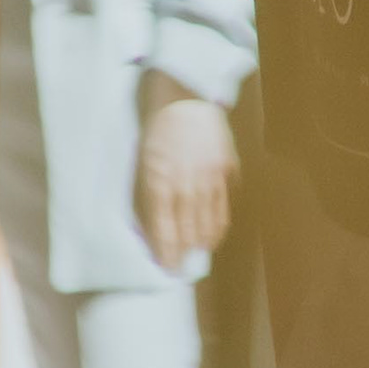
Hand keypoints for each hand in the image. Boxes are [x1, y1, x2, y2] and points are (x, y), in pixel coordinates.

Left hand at [133, 86, 236, 265]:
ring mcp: (210, 177)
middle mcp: (187, 184)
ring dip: (203, 243)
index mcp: (159, 182)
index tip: (167, 270)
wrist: (183, 97)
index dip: (167, 255)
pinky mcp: (227, 169)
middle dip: (184, 254)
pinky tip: (213, 232)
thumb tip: (148, 229)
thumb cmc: (155, 131)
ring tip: (197, 253)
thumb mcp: (141, 163)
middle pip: (189, 232)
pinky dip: (219, 224)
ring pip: (210, 223)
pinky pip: (225, 205)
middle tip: (181, 268)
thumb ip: (145, 196)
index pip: (165, 231)